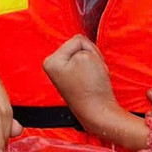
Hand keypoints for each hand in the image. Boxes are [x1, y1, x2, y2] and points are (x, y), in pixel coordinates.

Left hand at [43, 36, 147, 150]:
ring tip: (94, 77)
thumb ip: (82, 42)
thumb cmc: (92, 88)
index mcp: (51, 61)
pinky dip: (96, 70)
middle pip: (80, 46)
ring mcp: (64, 73)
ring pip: (86, 55)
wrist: (100, 112)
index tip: (89, 67)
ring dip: (95, 63)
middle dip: (92, 56)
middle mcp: (54, 67)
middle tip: (93, 73)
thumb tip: (80, 48)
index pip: (78, 39)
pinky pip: (89, 65)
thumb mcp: (87, 55)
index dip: (90, 50)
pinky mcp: (74, 79)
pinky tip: (95, 82)